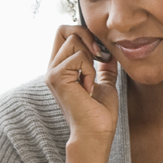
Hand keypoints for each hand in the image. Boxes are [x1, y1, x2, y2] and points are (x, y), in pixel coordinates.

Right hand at [46, 25, 118, 141]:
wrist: (95, 133)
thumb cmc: (99, 114)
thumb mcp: (105, 83)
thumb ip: (104, 68)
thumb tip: (111, 53)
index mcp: (61, 67)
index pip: (64, 33)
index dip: (83, 33)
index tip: (100, 52)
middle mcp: (52, 67)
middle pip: (65, 30)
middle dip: (87, 36)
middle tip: (99, 57)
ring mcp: (52, 72)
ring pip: (74, 41)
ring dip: (90, 59)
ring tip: (91, 81)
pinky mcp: (56, 77)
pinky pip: (79, 57)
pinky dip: (90, 71)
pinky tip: (88, 89)